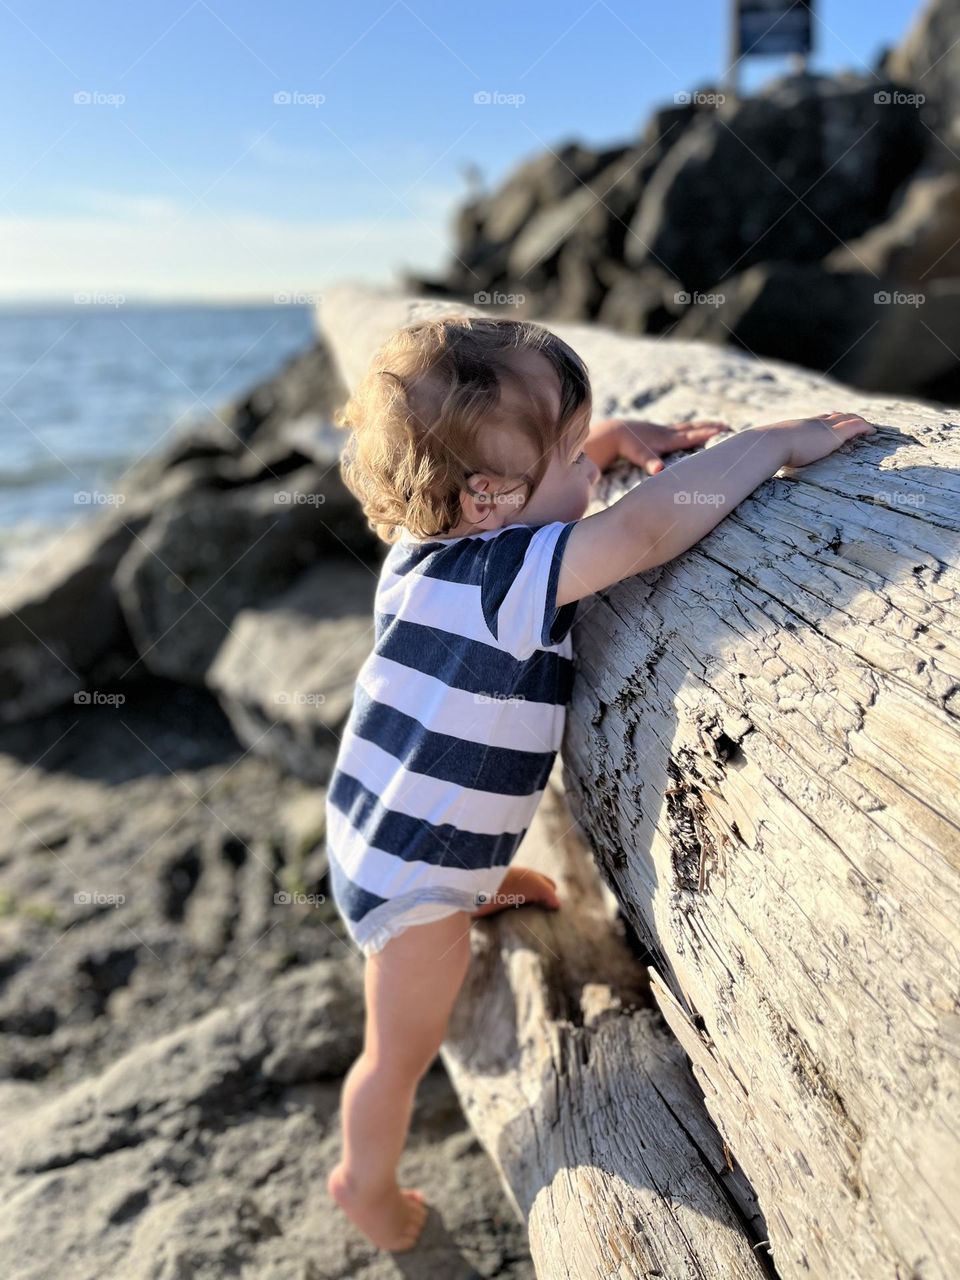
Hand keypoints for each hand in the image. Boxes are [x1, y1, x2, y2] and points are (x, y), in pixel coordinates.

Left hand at [589, 417, 732, 474]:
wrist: (615, 433)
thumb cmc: (628, 446)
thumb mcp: (639, 455)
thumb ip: (650, 462)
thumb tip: (659, 470)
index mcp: (669, 439)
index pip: (694, 436)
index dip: (710, 434)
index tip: (728, 432)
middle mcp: (669, 433)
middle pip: (695, 428)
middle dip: (712, 427)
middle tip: (731, 427)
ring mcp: (665, 431)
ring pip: (689, 427)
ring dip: (704, 426)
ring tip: (719, 426)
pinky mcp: (660, 432)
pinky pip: (681, 430)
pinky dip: (691, 429)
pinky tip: (693, 431)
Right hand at [763, 411, 877, 468]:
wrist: (771, 444)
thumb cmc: (766, 451)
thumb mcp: (769, 451)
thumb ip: (768, 454)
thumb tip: (754, 464)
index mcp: (799, 427)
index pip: (817, 419)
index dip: (827, 418)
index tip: (832, 416)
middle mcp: (813, 423)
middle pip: (834, 415)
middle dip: (845, 417)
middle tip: (853, 419)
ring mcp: (824, 427)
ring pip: (848, 418)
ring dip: (858, 421)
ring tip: (868, 427)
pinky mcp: (834, 435)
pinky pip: (856, 426)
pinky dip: (865, 427)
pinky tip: (873, 431)